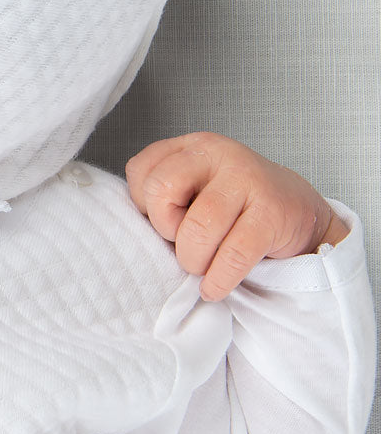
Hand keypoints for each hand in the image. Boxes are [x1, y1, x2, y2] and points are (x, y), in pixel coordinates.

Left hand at [126, 132, 345, 301]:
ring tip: (201, 268)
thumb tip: (133, 230)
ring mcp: (248, 180)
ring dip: (193, 259)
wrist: (299, 214)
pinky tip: (215, 287)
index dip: (143, 205)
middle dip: (165, 228)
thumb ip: (163, 197)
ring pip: (197, 226)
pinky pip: (234, 253)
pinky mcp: (272, 213)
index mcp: (191, 147)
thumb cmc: (234, 208)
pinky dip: (219, 279)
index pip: (141, 169)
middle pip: (162, 189)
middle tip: (182, 243)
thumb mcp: (194, 190)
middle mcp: (218, 154)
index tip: (164, 221)